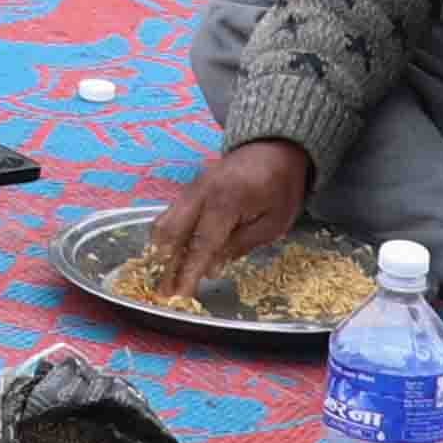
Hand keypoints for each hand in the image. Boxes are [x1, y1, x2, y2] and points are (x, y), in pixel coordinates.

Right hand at [138, 139, 311, 300]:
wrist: (274, 148)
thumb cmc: (280, 188)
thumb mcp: (273, 223)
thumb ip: (241, 244)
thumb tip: (211, 269)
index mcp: (226, 202)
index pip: (202, 243)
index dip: (189, 271)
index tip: (179, 294)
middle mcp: (201, 192)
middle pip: (172, 230)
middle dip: (165, 263)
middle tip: (162, 290)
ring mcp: (192, 187)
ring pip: (166, 220)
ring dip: (162, 250)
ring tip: (161, 275)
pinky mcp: (191, 187)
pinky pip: (173, 212)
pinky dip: (168, 235)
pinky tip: (170, 253)